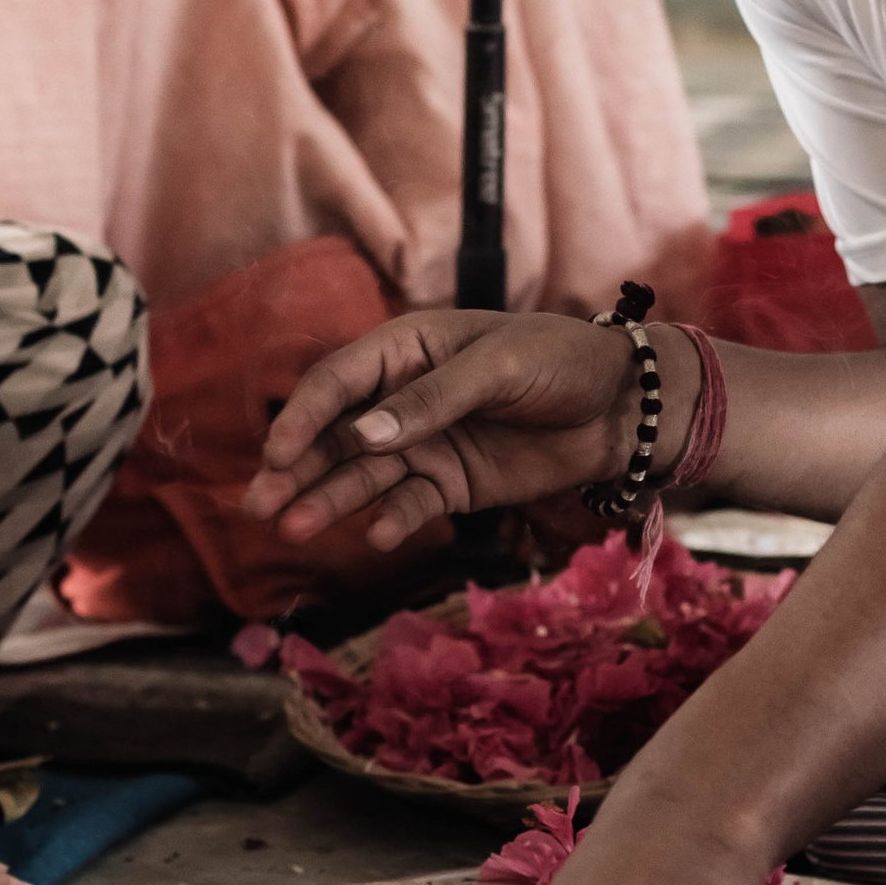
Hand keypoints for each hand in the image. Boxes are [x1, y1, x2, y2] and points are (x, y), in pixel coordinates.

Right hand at [247, 307, 659, 550]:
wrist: (625, 407)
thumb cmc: (562, 362)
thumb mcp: (499, 367)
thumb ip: (432, 400)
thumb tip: (367, 436)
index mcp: (406, 347)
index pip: (338, 381)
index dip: (303, 417)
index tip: (278, 455)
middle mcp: (404, 397)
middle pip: (336, 435)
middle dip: (297, 470)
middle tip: (260, 506)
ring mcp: (426, 443)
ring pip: (364, 476)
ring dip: (331, 501)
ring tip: (296, 529)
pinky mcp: (452, 483)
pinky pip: (411, 504)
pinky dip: (394, 521)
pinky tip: (379, 537)